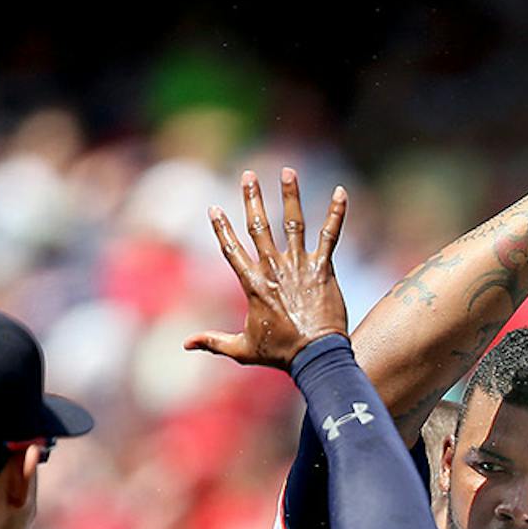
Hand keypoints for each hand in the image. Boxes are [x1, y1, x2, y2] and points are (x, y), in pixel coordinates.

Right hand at [187, 168, 348, 368]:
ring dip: (290, 195)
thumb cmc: (281, 354)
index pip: (232, 250)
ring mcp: (299, 266)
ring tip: (288, 171)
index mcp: (253, 285)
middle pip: (259, 226)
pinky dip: (336, 214)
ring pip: (293, 223)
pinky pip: (330, 236)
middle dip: (252, 198)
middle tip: (249, 175)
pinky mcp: (324, 268)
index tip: (214, 208)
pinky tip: (342, 193)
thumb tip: (185, 344)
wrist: (316, 357)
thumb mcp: (243, 349)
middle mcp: (274, 269)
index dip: (222, 229)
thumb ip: (214, 342)